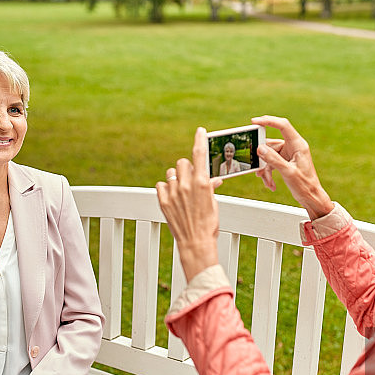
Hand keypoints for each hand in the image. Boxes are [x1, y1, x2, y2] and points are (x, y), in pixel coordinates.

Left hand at [155, 127, 220, 281]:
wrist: (196, 242)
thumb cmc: (208, 224)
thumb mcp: (213, 203)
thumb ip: (209, 187)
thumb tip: (211, 179)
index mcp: (202, 183)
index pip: (200, 154)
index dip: (200, 140)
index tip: (200, 131)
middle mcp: (187, 185)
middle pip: (182, 162)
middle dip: (186, 168)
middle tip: (190, 179)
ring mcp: (174, 193)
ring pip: (171, 173)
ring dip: (176, 179)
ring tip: (181, 191)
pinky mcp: (163, 201)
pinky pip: (161, 185)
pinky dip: (166, 189)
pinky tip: (172, 197)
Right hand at [250, 115, 333, 219]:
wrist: (311, 197)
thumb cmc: (305, 185)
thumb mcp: (287, 172)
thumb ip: (273, 159)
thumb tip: (260, 148)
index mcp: (298, 145)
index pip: (282, 126)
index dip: (268, 121)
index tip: (255, 121)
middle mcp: (294, 147)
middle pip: (272, 144)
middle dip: (263, 157)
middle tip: (256, 164)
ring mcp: (289, 154)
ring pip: (270, 155)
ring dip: (265, 169)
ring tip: (266, 180)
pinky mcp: (286, 161)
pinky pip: (272, 162)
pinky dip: (268, 172)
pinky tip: (270, 183)